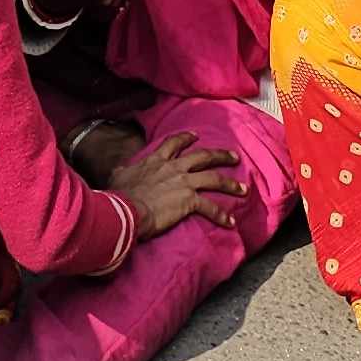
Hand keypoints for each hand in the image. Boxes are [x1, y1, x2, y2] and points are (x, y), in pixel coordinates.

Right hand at [108, 131, 245, 234]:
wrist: (127, 209)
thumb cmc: (120, 195)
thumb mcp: (118, 177)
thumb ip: (122, 171)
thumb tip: (119, 170)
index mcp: (156, 161)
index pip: (174, 144)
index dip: (186, 139)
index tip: (196, 137)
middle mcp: (173, 168)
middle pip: (203, 156)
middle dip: (220, 156)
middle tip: (233, 157)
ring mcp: (183, 183)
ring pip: (214, 179)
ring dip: (230, 184)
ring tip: (242, 189)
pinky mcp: (189, 201)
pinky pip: (210, 208)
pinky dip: (221, 216)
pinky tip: (230, 223)